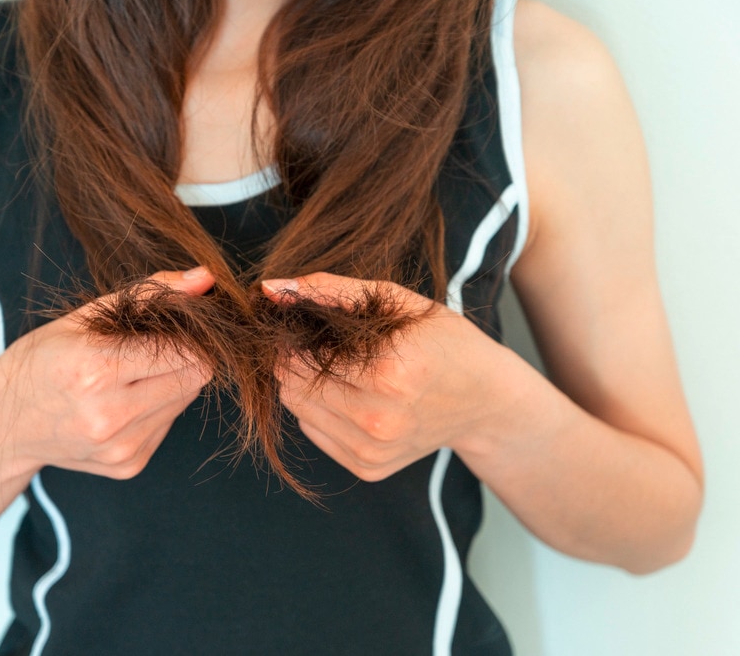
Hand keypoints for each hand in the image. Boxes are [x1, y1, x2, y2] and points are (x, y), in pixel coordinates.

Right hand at [0, 267, 216, 479]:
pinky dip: (156, 408)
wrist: (4, 425)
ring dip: (172, 382)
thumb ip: (149, 293)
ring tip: (131, 375)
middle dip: (186, 355)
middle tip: (156, 347)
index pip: (188, 351)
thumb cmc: (42, 360)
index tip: (176, 324)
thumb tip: (205, 278)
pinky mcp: (128, 464)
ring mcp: (121, 446)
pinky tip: (123, 402)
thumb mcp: (84, 316)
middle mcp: (111, 415)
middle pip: (197, 376)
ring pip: (186, 400)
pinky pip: (168, 425)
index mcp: (96, 369)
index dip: (190, 333)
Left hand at [262, 272, 514, 481]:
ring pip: (295, 409)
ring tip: (339, 367)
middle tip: (320, 343)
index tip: (308, 323)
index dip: (295, 333)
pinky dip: (319, 409)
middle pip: (291, 383)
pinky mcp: (368, 469)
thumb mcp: (396, 301)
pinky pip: (312, 431)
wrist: (486, 401)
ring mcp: (373, 451)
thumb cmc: (443, 342)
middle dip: (294, 357)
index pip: (302, 353)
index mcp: (389, 374)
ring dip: (303, 383)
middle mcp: (379, 420)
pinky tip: (350, 394)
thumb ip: (332, 289)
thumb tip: (272, 288)